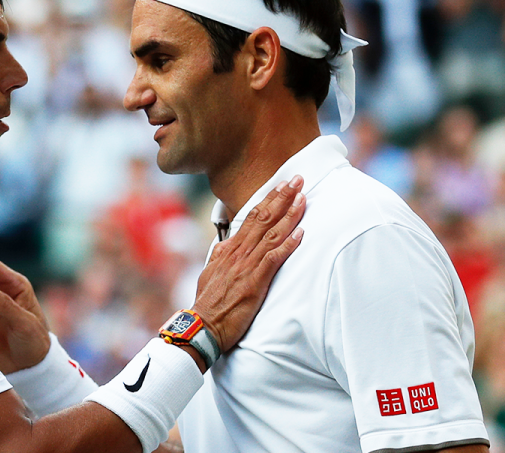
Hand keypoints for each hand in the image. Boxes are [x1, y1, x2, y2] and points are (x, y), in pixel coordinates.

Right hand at [192, 176, 305, 354]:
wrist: (202, 325)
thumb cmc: (208, 303)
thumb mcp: (210, 273)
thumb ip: (219, 256)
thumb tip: (225, 244)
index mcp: (229, 249)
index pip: (252, 217)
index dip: (269, 199)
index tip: (281, 185)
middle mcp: (238, 253)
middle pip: (263, 219)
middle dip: (282, 197)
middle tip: (297, 180)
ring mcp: (246, 266)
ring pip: (271, 234)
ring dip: (289, 215)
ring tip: (302, 198)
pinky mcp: (254, 282)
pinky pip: (273, 259)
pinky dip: (288, 245)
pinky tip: (301, 234)